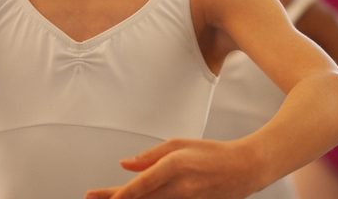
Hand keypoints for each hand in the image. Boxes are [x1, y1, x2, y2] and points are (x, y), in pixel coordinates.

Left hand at [85, 139, 255, 198]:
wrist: (244, 168)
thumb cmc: (213, 153)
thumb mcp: (179, 144)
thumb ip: (150, 156)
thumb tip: (125, 165)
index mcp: (174, 167)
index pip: (140, 186)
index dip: (118, 194)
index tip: (100, 197)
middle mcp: (179, 189)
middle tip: (93, 198)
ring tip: (110, 198)